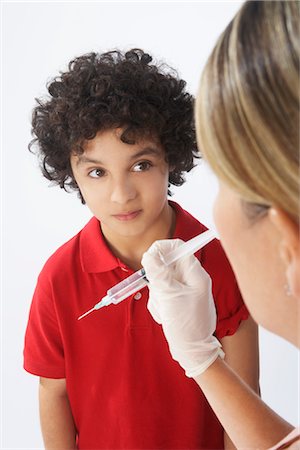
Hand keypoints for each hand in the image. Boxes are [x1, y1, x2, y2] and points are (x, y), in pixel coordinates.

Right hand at [142, 239, 223, 376]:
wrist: (193, 352)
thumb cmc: (186, 324)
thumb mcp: (169, 296)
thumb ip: (158, 273)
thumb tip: (149, 254)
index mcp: (195, 274)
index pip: (177, 248)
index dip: (161, 249)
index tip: (148, 259)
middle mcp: (191, 280)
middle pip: (165, 266)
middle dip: (157, 281)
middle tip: (159, 294)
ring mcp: (184, 291)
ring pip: (160, 282)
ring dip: (157, 296)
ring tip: (165, 311)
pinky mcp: (177, 301)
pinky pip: (161, 295)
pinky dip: (159, 305)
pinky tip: (166, 317)